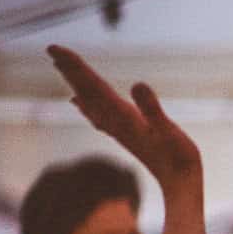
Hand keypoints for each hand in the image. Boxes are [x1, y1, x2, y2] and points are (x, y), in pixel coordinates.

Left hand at [48, 46, 200, 185]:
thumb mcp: (169, 131)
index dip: (75, 67)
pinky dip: (86, 105)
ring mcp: (120, 129)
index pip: (94, 86)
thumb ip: (153, 109)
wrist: (180, 185)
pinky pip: (99, 115)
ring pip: (91, 101)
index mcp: (122, 116)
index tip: (55, 49)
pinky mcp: (127, 134)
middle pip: (88, 91)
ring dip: (76, 83)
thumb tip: (137, 84)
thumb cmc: (179, 158)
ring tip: (61, 66)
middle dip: (70, 69)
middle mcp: (116, 122)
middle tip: (51, 49)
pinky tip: (78, 102)